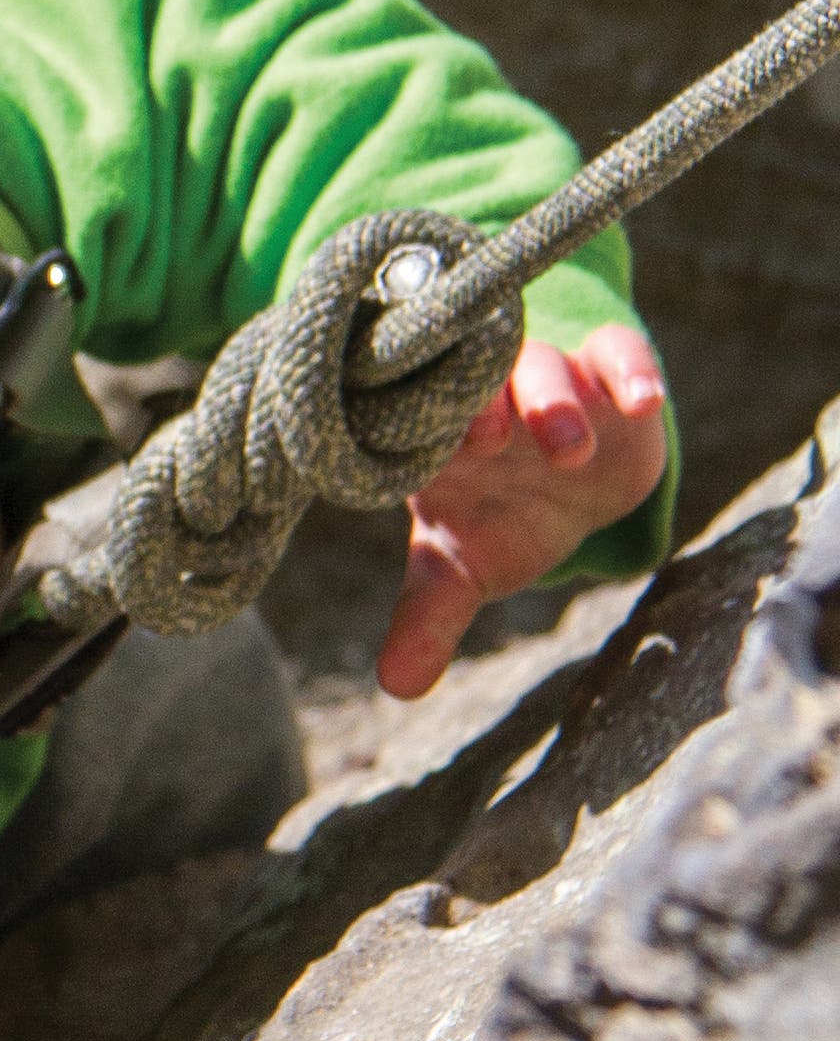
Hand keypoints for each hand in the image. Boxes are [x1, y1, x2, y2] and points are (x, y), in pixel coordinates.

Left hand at [378, 323, 667, 700]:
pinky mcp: (607, 367)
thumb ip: (428, 618)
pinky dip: (630, 371)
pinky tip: (643, 402)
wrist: (569, 472)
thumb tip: (396, 689)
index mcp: (434, 435)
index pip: (414, 420)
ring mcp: (546, 376)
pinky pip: (617, 351)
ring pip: (542, 363)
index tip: (433, 465)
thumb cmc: (497, 513)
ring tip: (568, 448)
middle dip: (483, 405)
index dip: (419, 436)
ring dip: (552, 398)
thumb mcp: (463, 564)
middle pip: (474, 380)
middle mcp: (483, 396)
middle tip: (489, 442)